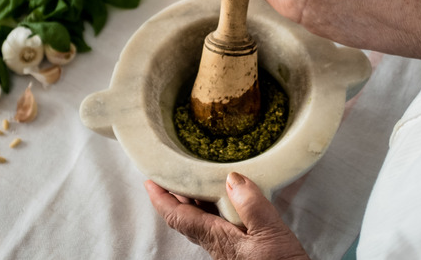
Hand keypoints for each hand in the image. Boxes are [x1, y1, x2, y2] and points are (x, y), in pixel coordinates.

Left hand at [145, 172, 309, 259]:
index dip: (161, 198)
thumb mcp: (270, 233)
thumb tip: (232, 178)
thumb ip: (251, 205)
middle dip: (177, 194)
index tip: (151, 180)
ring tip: (199, 178)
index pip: (178, 216)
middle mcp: (218, 244)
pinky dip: (217, 207)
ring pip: (202, 220)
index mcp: (217, 238)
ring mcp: (229, 248)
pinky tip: (230, 198)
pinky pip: (219, 224)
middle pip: (186, 217)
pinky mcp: (242, 250)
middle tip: (174, 171)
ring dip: (196, 200)